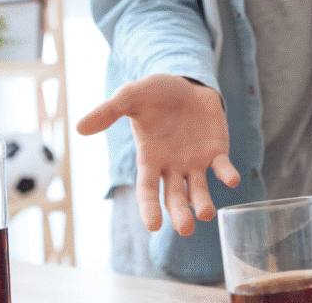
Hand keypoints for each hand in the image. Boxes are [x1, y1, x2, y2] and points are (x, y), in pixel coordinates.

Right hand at [76, 74, 240, 235]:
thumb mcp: (130, 97)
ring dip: (203, 204)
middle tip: (185, 229)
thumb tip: (79, 128)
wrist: (185, 83)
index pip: (147, 190)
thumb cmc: (154, 94)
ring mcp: (195, 162)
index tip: (153, 226)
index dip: (149, 208)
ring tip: (206, 214)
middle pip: (175, 197)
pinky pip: (223, 168)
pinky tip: (232, 179)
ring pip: (199, 191)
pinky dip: (228, 175)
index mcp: (149, 160)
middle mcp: (172, 167)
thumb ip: (108, 112)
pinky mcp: (216, 152)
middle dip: (180, 214)